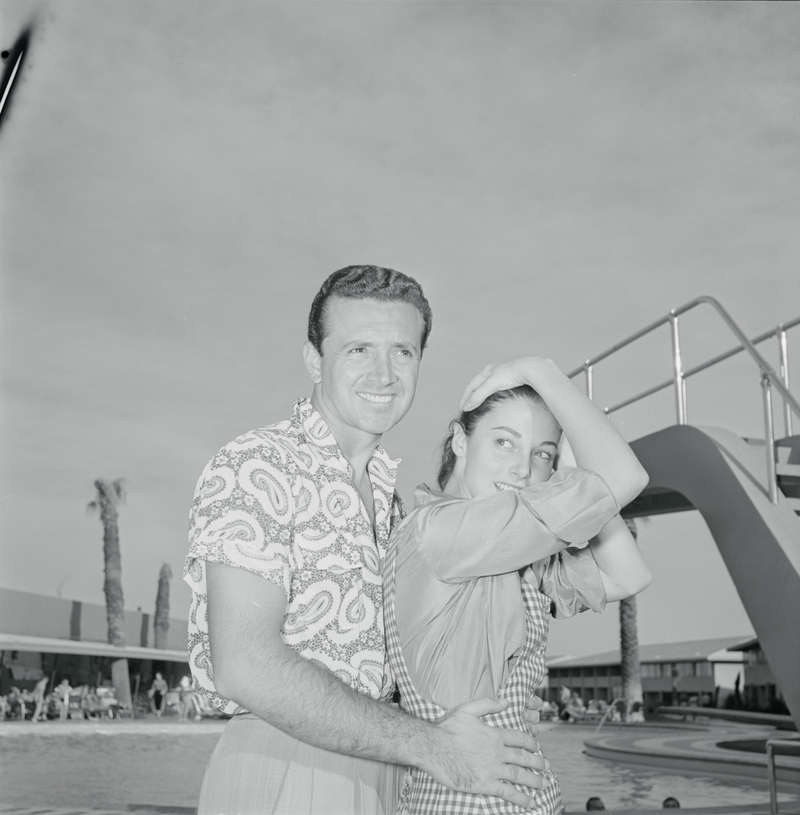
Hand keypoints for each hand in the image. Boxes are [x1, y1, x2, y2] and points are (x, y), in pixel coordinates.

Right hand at [430, 697, 549, 808]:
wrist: (433, 747)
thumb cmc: (447, 728)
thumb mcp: (467, 709)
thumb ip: (488, 703)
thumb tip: (507, 701)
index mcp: (494, 734)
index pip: (519, 738)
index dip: (531, 743)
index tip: (537, 747)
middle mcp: (497, 751)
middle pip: (524, 757)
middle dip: (538, 763)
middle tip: (547, 767)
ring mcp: (492, 768)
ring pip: (519, 775)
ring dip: (534, 780)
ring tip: (543, 784)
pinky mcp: (484, 784)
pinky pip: (507, 792)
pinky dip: (520, 797)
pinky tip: (529, 802)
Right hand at [460, 357, 560, 411]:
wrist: (529, 369)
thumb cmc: (510, 374)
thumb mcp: (491, 385)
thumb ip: (478, 396)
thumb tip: (466, 407)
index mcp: (485, 372)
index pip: (470, 387)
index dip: (465, 398)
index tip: (461, 409)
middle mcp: (492, 371)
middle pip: (477, 386)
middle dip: (471, 397)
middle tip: (467, 408)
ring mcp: (502, 374)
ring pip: (487, 387)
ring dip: (481, 395)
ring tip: (478, 405)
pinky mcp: (511, 379)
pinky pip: (497, 388)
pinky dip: (491, 395)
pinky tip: (494, 399)